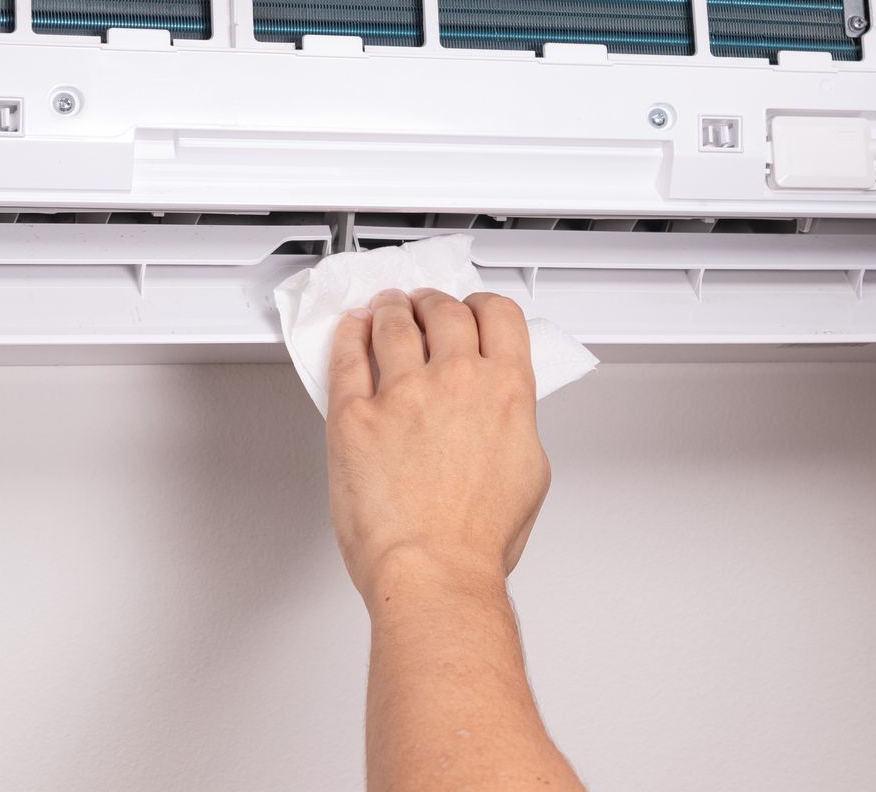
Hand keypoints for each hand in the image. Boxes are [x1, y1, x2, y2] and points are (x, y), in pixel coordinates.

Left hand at [325, 288, 550, 609]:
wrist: (434, 571)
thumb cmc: (477, 539)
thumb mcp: (529, 471)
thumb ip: (515, 423)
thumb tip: (502, 411)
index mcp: (506, 390)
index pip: (498, 314)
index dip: (482, 305)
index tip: (471, 309)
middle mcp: (455, 380)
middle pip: (444, 311)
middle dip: (433, 303)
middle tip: (424, 306)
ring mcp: (402, 394)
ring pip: (394, 323)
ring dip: (391, 308)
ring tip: (386, 308)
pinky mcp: (355, 415)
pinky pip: (346, 356)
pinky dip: (348, 334)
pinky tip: (350, 330)